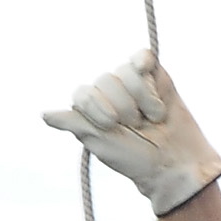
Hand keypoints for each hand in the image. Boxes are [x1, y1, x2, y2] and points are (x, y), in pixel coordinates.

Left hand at [43, 52, 220, 213]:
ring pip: (127, 72)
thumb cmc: (136, 158)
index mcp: (91, 107)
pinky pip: (143, 57)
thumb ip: (76, 124)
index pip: (83, 93)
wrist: (175, 163)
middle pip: (106, 80)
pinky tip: (146, 68)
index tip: (112, 126)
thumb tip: (44, 114)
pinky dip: (144, 61)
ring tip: (153, 118)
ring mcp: (133, 82)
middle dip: (125, 108)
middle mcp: (109, 91)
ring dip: (143, 100)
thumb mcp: (101, 143)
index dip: (98, 108)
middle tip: (138, 127)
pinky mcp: (156, 76)